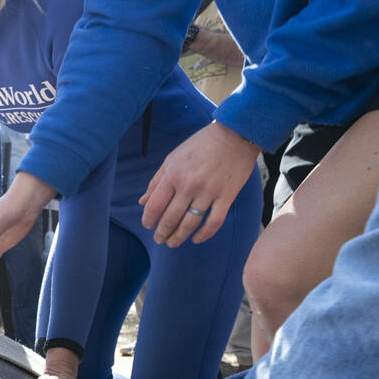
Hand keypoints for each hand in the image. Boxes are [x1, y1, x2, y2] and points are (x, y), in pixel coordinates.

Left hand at [139, 122, 259, 247]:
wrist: (235, 135)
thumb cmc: (200, 145)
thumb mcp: (172, 158)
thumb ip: (156, 181)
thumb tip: (142, 202)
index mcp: (173, 175)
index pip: (154, 206)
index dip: (148, 220)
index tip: (148, 225)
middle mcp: (189, 186)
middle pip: (170, 219)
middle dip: (162, 233)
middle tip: (159, 239)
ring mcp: (209, 192)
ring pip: (190, 224)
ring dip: (179, 237)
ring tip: (172, 243)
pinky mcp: (227, 196)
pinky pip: (214, 222)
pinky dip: (204, 235)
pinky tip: (196, 239)